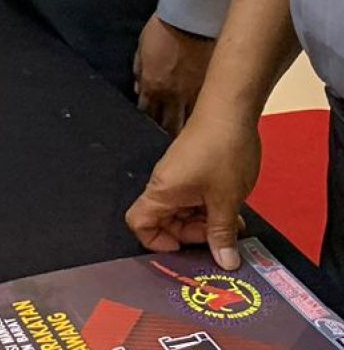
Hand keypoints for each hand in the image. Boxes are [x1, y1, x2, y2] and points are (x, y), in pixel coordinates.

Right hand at [125, 105, 260, 268]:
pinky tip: (234, 208)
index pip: (139, 223)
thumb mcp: (225, 199)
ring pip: (184, 209)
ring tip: (233, 225)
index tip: (184, 248)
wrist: (231, 107)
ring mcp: (180, 173)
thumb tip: (225, 264)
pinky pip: (195, 195)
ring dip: (206, 221)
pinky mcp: (194, 165)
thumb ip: (222, 234)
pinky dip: (211, 206)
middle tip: (219, 238)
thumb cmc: (222, 152)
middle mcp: (166, 183)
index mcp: (163, 191)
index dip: (155, 242)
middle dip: (191, 234)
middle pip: (165, 220)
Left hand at [134, 14, 214, 136]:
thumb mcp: (142, 47)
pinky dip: (202, 119)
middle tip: (166, 145)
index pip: (146, 113)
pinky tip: (204, 128)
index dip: (146, 121)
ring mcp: (192, 95)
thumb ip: (139, 69)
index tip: (147, 128)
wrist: (190, 19)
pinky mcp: (209, 90)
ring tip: (186, 145)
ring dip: (184, 133)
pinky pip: (204, 111)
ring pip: (186, 123)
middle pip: (165, 124)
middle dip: (164, 134)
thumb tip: (138, 88)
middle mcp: (170, 96)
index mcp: (152, 86)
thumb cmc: (162, 29)